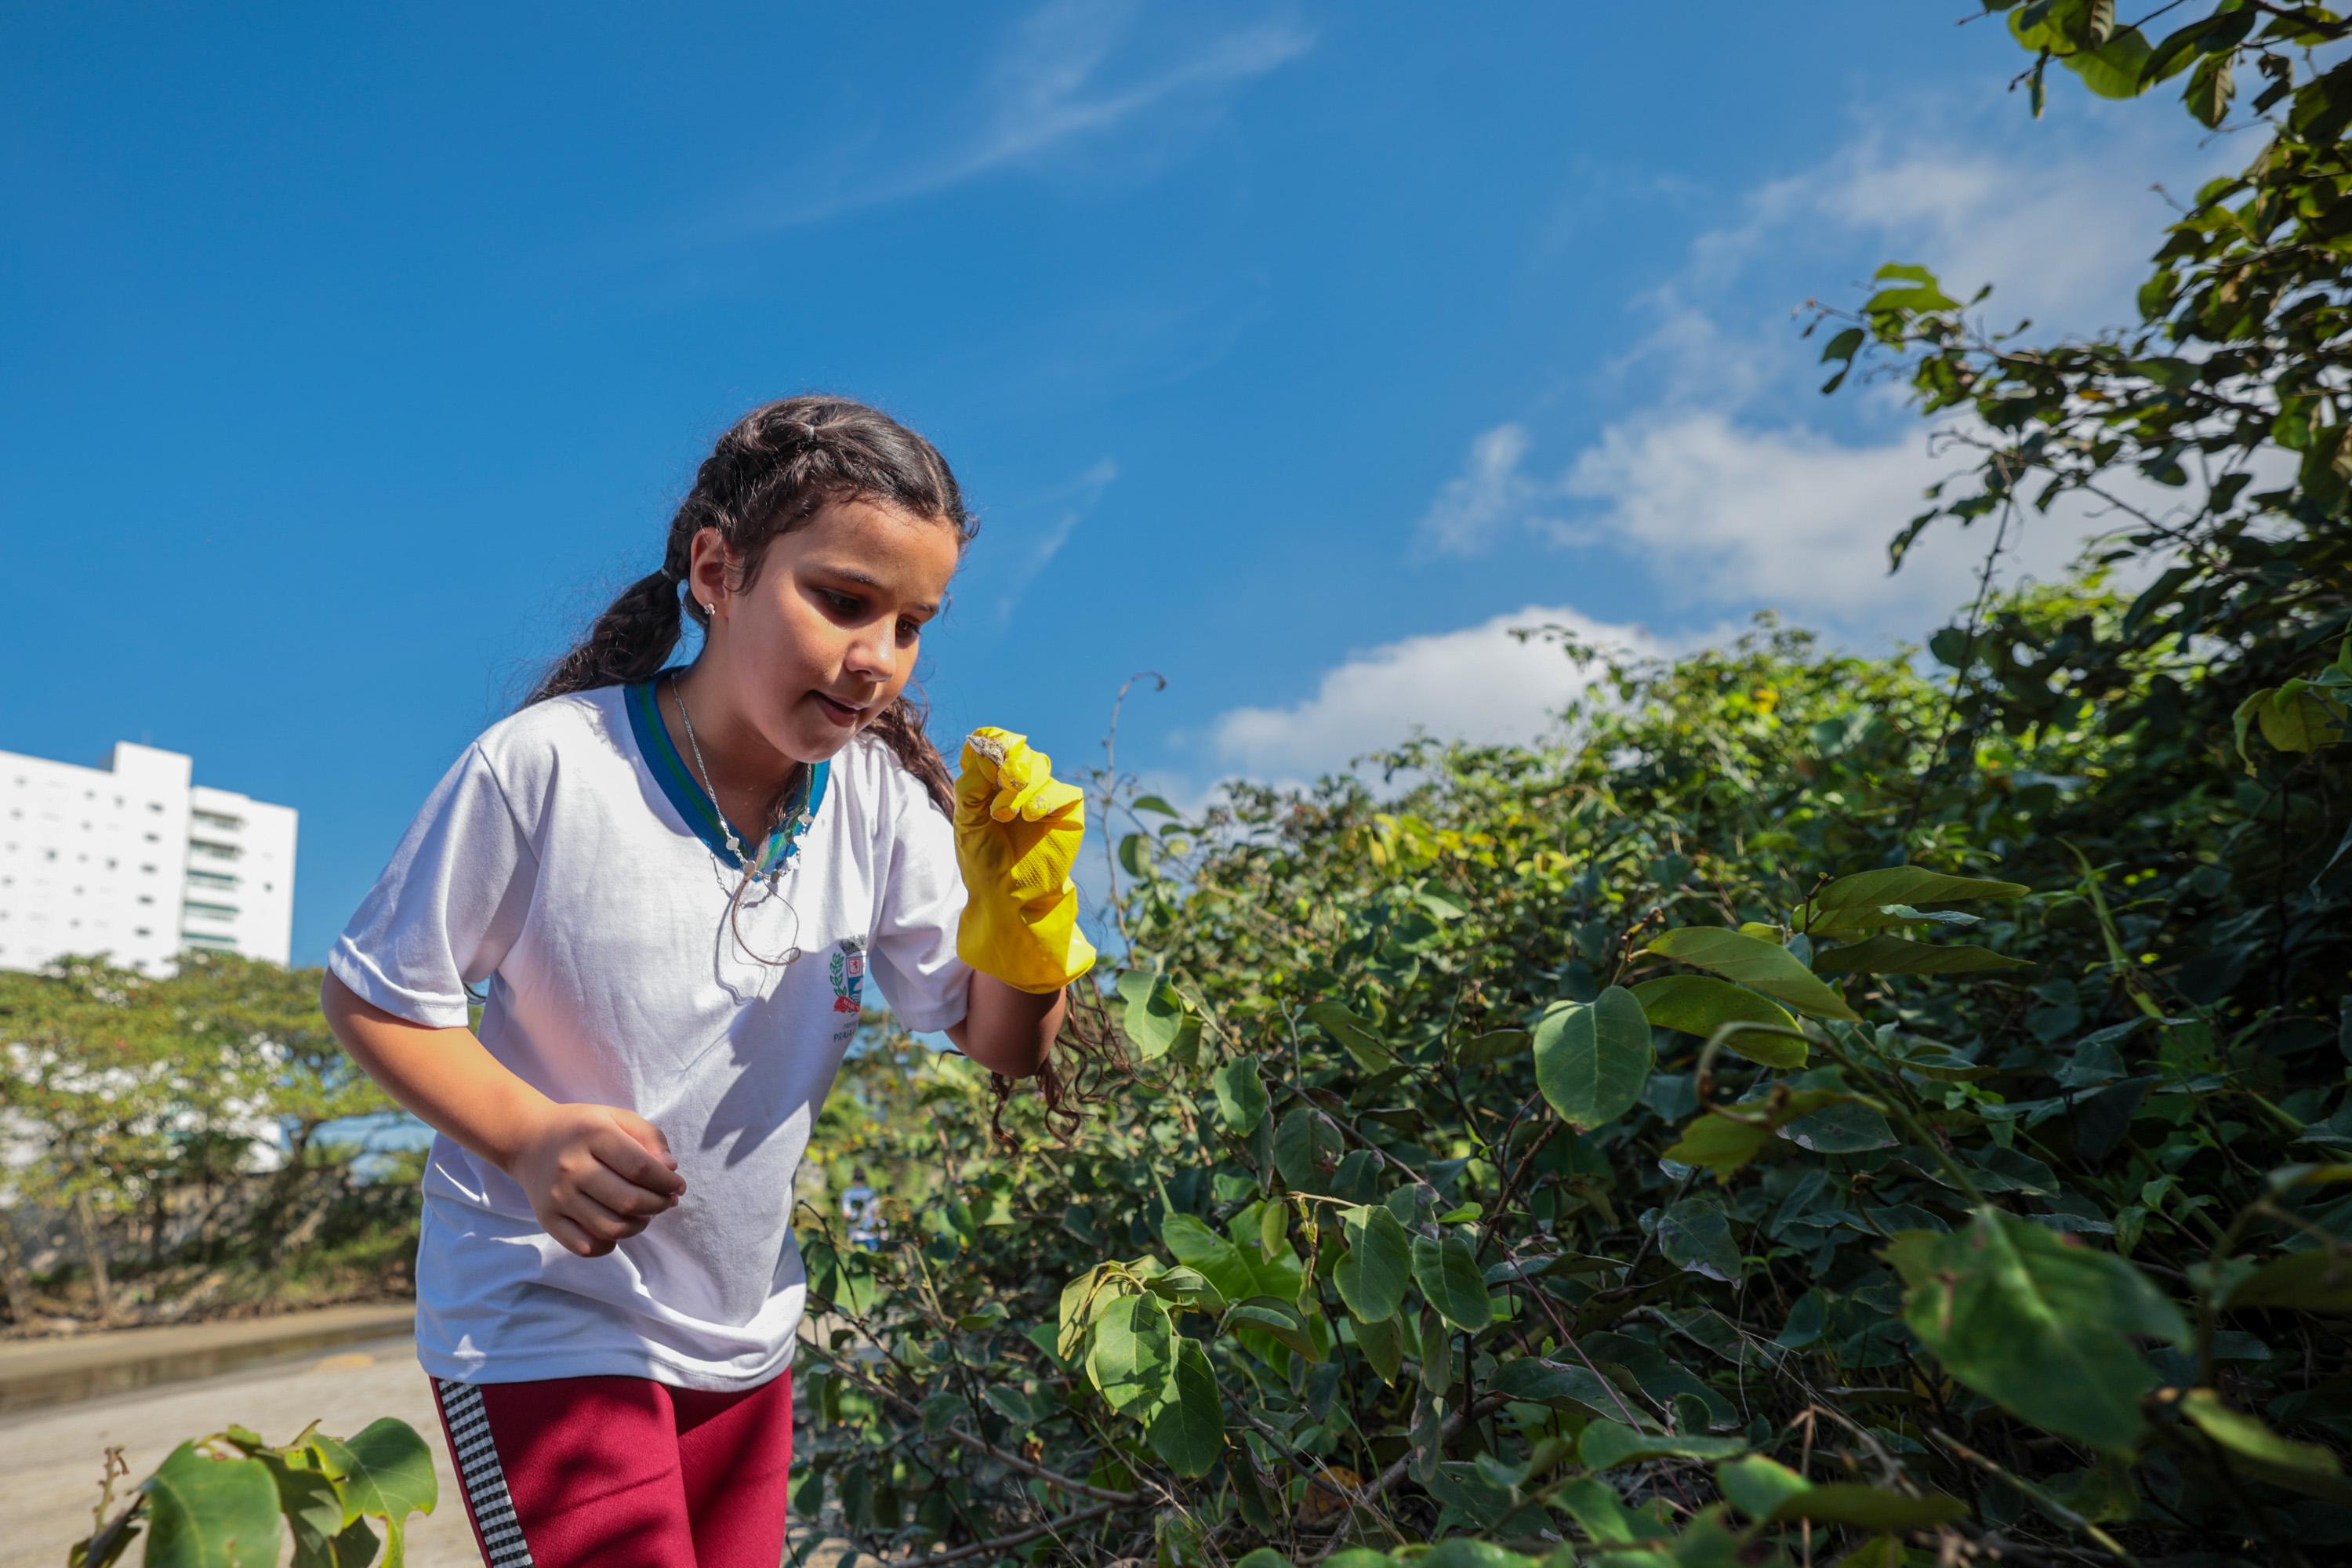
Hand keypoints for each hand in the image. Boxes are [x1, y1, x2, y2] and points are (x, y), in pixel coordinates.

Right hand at [506, 1103, 685, 1257]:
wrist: (528, 1139)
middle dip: (659, 1205)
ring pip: (611, 1228)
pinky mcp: (546, 1219)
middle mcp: (571, 1167)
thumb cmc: (582, 1129)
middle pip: (629, 1201)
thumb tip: (671, 1169)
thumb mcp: (616, 1117)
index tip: (678, 1186)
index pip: (641, 1168)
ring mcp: (557, 1196)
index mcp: (593, 1134)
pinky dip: (609, 1245)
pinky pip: (585, 1247)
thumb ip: (650, 1137)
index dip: (667, 1182)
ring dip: (639, 1226)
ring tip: (645, 1214)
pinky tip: (616, 1229)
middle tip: (666, 1201)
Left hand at [953, 728, 1097, 993]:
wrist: (1007, 897)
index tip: (982, 761)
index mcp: (989, 781)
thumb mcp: (966, 822)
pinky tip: (1029, 816)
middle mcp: (1017, 783)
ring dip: (1021, 784)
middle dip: (1006, 763)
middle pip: (1016, 748)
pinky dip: (1044, 798)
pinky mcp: (1066, 811)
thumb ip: (971, 786)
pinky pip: (1062, 791)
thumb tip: (984, 751)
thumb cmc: (983, 862)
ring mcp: (1043, 795)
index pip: (990, 743)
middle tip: (999, 784)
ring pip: (1038, 766)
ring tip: (1006, 813)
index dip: (988, 743)